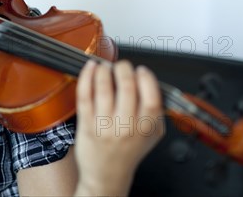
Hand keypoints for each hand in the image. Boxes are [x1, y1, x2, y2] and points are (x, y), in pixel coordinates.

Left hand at [74, 60, 163, 195]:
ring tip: (104, 67)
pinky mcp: (86, 123)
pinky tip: (90, 69)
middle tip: (121, 66)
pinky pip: (85, 95)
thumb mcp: (153, 135)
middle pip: (126, 86)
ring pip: (104, 87)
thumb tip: (152, 82)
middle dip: (123, 68)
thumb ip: (157, 112)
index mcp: (146, 127)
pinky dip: (87, 77)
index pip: (151, 96)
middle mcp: (126, 126)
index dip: (146, 78)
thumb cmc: (128, 152)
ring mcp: (104, 124)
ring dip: (104, 70)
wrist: (107, 175)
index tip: (141, 70)